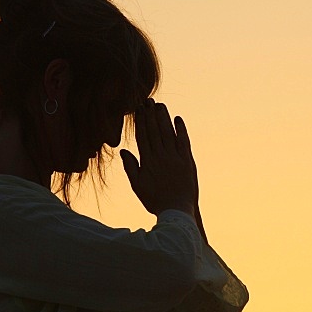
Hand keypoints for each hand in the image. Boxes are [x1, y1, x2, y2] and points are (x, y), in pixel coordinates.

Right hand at [120, 100, 198, 216]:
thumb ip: (130, 167)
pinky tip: (178, 119)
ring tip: (160, 105)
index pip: (143, 136)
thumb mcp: (138, 186)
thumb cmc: (155, 200)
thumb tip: (123, 150)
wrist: (177, 210)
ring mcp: (175, 158)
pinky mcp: (187, 161)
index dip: (140, 121)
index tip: (138, 109)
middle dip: (150, 115)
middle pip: (154, 131)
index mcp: (147, 162)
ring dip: (163, 118)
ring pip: (168, 133)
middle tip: (148, 101)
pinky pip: (184, 142)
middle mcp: (161, 157)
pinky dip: (181, 130)